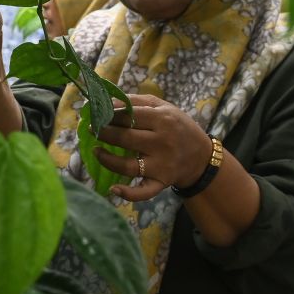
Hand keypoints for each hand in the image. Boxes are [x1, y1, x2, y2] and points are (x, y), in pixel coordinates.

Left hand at [94, 94, 211, 201]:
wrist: (202, 156)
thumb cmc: (177, 127)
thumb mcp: (163, 107)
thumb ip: (135, 102)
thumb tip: (106, 100)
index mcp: (162, 119)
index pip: (128, 116)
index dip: (108, 114)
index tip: (95, 113)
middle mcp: (162, 142)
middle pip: (125, 138)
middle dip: (103, 133)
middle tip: (91, 129)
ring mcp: (161, 165)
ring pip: (128, 166)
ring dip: (107, 160)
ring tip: (95, 151)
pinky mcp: (161, 182)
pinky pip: (143, 192)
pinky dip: (128, 193)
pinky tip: (113, 189)